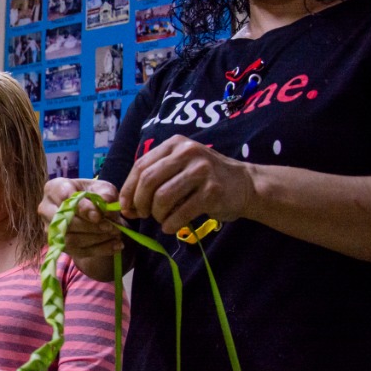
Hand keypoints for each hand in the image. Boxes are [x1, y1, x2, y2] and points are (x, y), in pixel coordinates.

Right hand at [39, 177, 124, 259]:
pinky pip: (78, 251)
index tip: (99, 215)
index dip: (81, 207)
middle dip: (90, 227)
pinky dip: (100, 249)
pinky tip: (116, 245)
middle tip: (110, 227)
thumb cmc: (93, 196)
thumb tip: (106, 201)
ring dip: (96, 239)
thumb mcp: (102, 188)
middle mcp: (46, 209)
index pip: (63, 197)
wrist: (90, 212)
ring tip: (115, 234)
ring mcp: (51, 229)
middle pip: (65, 221)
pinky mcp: (59, 245)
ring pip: (70, 239)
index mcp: (54, 188)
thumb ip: (105, 192)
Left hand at [119, 134, 253, 234]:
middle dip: (140, 203)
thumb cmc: (205, 179)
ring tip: (161, 219)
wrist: (245, 185)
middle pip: (148, 180)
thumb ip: (154, 179)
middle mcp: (187, 153)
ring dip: (156, 214)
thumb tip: (125, 206)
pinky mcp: (212, 191)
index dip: (128, 189)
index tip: (125, 207)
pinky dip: (170, 224)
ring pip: (162, 197)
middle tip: (142, 215)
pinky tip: (171, 226)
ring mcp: (201, 171)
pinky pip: (181, 212)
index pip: (140, 166)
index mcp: (174, 144)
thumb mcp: (180, 167)